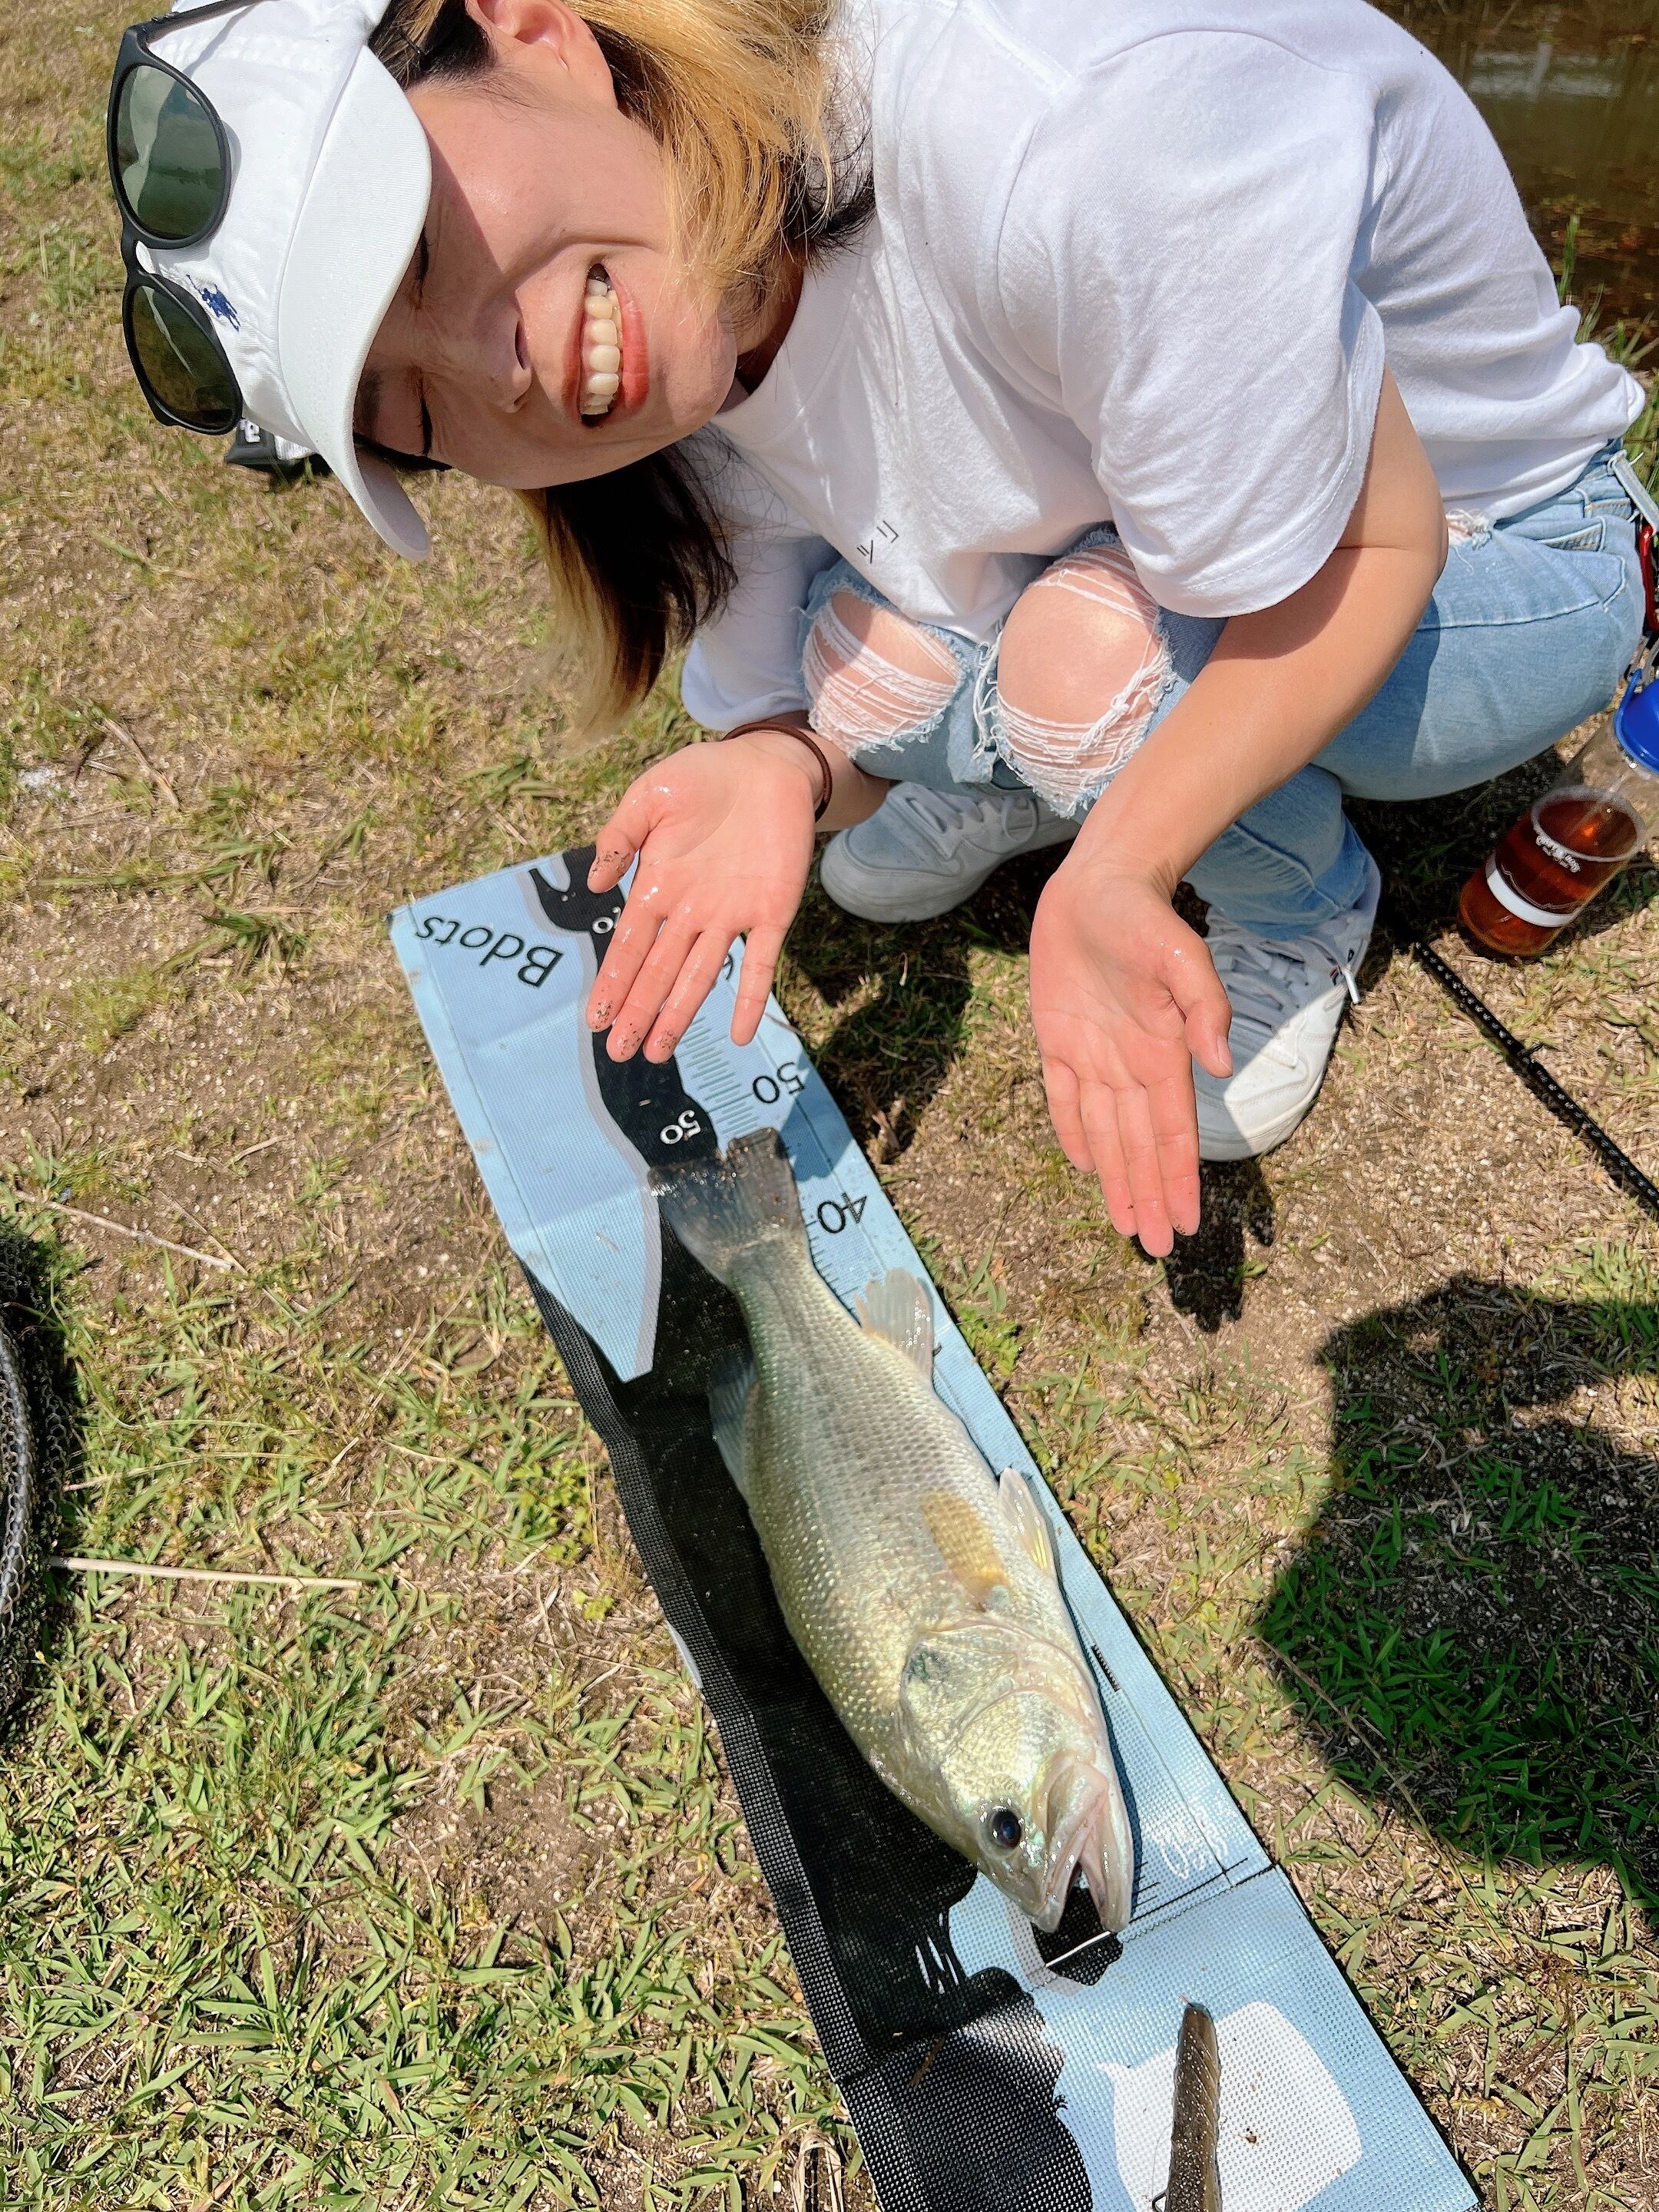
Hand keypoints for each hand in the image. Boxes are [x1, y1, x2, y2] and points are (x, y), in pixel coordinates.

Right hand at [585, 733, 817, 1060]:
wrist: (767, 763)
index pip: (630, 945)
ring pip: (701, 975)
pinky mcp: (773, 911)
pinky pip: (762, 962)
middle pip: (660, 971)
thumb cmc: (703, 777)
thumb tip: (595, 885)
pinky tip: (741, 1034)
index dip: (614, 982)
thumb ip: (620, 837)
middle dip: (640, 1012)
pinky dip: (752, 998)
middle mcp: (692, 910)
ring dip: (680, 1014)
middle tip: (621, 1053)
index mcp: (659, 886)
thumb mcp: (650, 797)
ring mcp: (732, 914)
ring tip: (659, 1051)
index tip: (597, 1019)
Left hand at [1028, 856, 1232, 1255]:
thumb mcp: (1183, 954)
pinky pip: (1065, 1100)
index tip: (1186, 1224)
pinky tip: (1087, 1170)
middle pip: (1139, 1146)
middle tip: (1155, 1247)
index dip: (1177, 1180)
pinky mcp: (1058, 1039)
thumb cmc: (1146, 915)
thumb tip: (1222, 1065)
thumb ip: (1205, 1007)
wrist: (1102, 882)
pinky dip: (1075, 1136)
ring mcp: (1094, 1054)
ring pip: (1106, 1133)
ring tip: (1128, 1225)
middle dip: (1148, 1197)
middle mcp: (1130, 1064)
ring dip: (1118, 1179)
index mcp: (1162, 1053)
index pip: (1172, 1133)